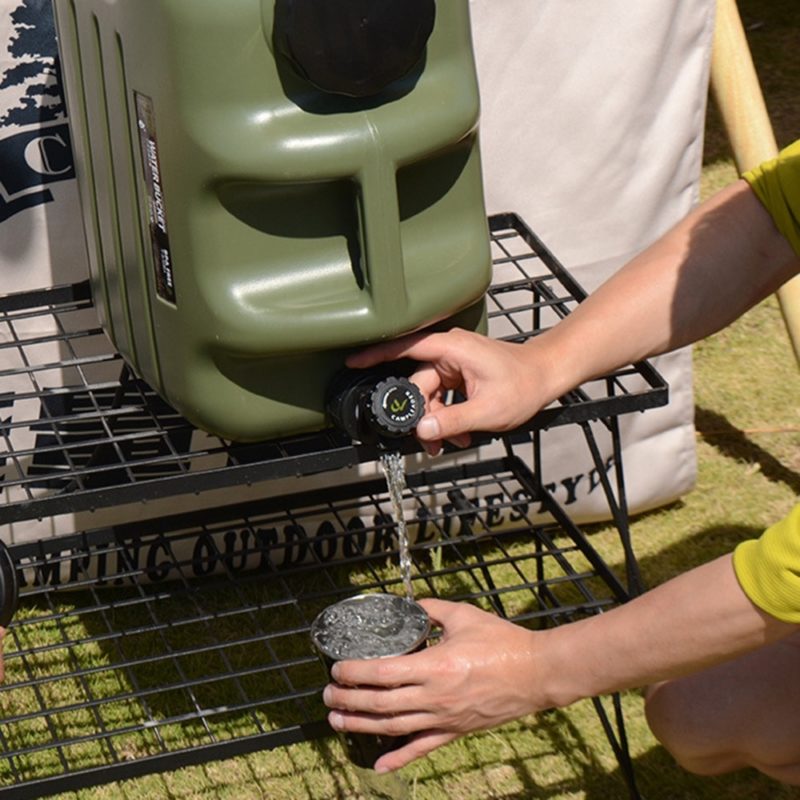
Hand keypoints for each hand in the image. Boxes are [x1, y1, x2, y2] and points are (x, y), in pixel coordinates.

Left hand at [322, 598, 547, 771]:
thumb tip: (411, 604)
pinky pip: (422, 748)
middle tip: (327, 695)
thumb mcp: (464, 616)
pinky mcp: (456, 730)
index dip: (355, 674)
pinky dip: (399, 758)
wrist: (536, 672)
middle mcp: (435, 697)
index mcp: (435, 666)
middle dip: (349, 700)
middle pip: (381, 704)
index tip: (337, 669)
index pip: (383, 674)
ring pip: (394, 728)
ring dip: (361, 726)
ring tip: (337, 721)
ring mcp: (444, 718)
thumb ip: (433, 609)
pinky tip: (378, 765)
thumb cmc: (501, 641)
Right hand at [347, 329, 553, 454]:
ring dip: (437, 420)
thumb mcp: (488, 410)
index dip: (376, 356)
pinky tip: (460, 433)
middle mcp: (449, 352)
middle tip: (429, 441)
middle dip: (422, 416)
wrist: (547, 375)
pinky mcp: (459, 373)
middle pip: (417, 384)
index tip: (352, 364)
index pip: (404, 348)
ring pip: (429, 394)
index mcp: (451, 349)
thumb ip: (452, 421)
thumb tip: (422, 431)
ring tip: (453, 441)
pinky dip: (447, 415)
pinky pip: (442, 395)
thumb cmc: (524, 385)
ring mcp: (454, 363)